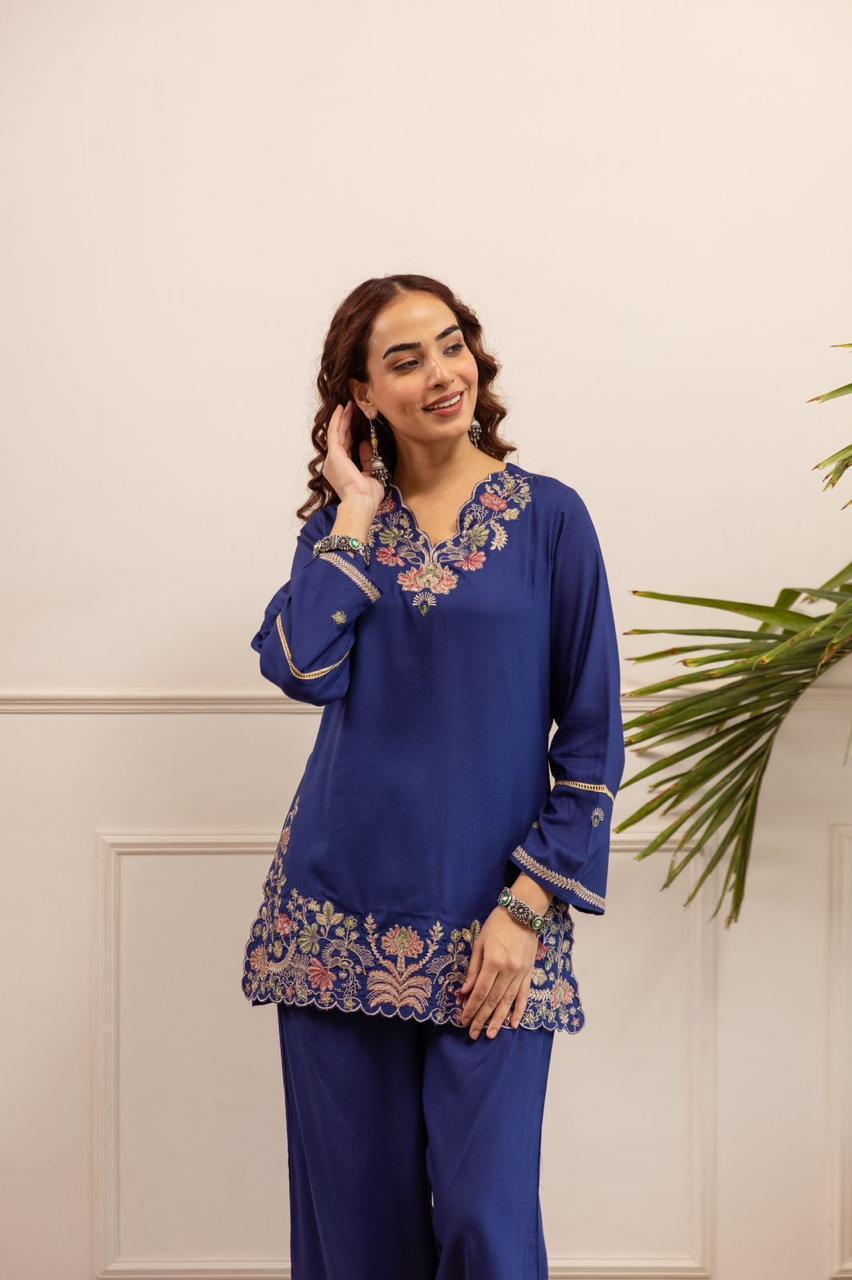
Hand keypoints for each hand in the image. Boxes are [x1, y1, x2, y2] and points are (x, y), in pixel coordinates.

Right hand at [321, 400, 385, 507]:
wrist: (361, 502)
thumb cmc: (367, 496)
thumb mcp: (371, 473)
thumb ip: (367, 459)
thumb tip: (365, 445)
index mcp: (341, 470)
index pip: (345, 447)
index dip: (349, 432)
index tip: (355, 421)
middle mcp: (334, 464)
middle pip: (340, 438)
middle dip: (345, 422)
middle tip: (351, 408)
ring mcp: (332, 459)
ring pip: (336, 433)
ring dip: (342, 418)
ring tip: (347, 406)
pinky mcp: (334, 455)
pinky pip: (335, 433)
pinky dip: (338, 420)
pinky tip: (343, 410)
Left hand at [456, 906, 539, 1039]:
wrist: (523, 912)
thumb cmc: (496, 925)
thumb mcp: (479, 943)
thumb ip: (473, 969)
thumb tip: (465, 992)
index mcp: (493, 962)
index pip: (479, 992)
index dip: (471, 1008)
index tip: (462, 1020)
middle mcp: (508, 970)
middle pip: (492, 1000)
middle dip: (481, 1019)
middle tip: (472, 1034)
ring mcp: (520, 973)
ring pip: (507, 1002)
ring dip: (498, 1020)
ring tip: (490, 1034)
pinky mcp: (529, 973)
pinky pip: (524, 995)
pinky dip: (519, 1010)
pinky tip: (514, 1024)